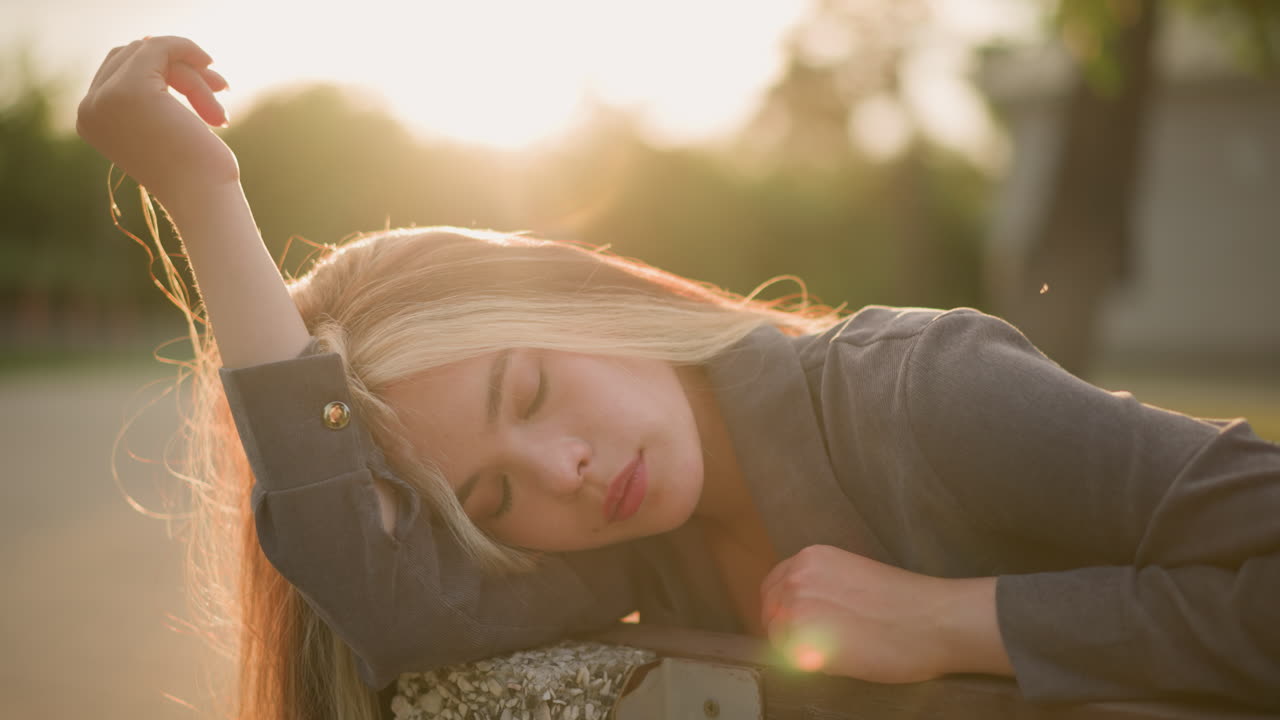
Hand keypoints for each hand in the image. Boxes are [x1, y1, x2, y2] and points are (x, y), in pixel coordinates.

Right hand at [76, 36, 236, 200]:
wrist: (201, 198)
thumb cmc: (195, 170)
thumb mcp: (167, 125)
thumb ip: (152, 89)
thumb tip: (150, 41)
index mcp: (92, 118)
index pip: (120, 68)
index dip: (166, 70)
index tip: (209, 87)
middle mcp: (89, 107)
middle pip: (135, 57)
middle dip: (182, 70)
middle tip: (222, 90)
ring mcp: (105, 97)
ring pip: (153, 55)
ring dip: (196, 79)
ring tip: (221, 113)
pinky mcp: (129, 89)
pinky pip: (160, 48)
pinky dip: (190, 53)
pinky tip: (219, 83)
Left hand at [760, 545, 952, 683]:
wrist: (932, 620)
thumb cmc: (905, 601)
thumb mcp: (852, 575)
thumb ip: (821, 587)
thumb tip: (802, 611)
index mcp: (811, 557)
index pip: (774, 585)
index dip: (782, 608)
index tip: (794, 623)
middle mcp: (797, 577)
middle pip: (770, 612)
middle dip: (785, 629)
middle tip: (812, 644)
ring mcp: (796, 609)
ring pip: (778, 638)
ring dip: (798, 648)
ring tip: (835, 651)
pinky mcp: (804, 641)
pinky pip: (794, 661)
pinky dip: (811, 665)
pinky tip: (841, 660)